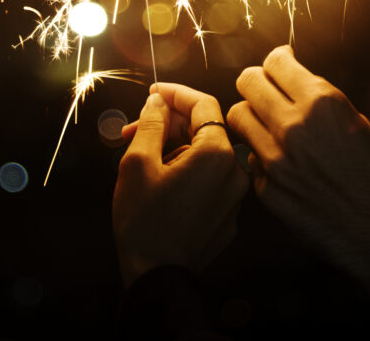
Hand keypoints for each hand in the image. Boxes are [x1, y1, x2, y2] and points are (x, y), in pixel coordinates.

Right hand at [113, 83, 248, 286]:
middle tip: (134, 130)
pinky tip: (160, 182)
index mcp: (217, 154)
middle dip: (169, 124)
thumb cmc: (144, 220)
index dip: (175, 93)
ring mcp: (235, 198)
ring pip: (206, 156)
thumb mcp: (138, 162)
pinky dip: (188, 172)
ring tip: (142, 160)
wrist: (157, 278)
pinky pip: (211, 181)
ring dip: (176, 149)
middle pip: (205, 129)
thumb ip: (152, 123)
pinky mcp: (229, 217)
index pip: (203, 104)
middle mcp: (235, 172)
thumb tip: (158, 101)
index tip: (153, 92)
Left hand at [227, 45, 369, 287]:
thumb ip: (323, 102)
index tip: (279, 65)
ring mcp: (276, 159)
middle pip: (248, 82)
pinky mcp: (266, 189)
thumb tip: (297, 81)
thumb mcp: (359, 125)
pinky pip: (248, 157)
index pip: (276, 61)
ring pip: (237, 116)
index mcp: (323, 104)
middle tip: (265, 90)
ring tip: (265, 124)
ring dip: (250, 116)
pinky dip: (258, 155)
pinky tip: (278, 162)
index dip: (277, 60)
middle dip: (255, 82)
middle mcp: (294, 126)